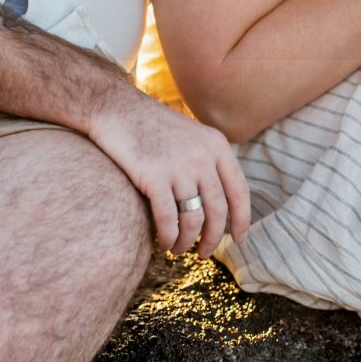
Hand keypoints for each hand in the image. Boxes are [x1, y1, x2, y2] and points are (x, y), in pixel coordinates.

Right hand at [88, 89, 250, 257]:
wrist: (117, 109)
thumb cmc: (152, 126)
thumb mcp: (192, 136)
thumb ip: (208, 161)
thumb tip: (219, 202)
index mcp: (217, 146)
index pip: (239, 191)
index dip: (242, 219)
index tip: (240, 239)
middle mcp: (203, 156)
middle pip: (218, 210)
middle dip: (214, 238)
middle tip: (204, 253)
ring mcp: (179, 167)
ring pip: (194, 219)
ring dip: (188, 241)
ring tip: (180, 249)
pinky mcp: (154, 176)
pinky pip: (168, 219)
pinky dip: (168, 237)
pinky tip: (163, 243)